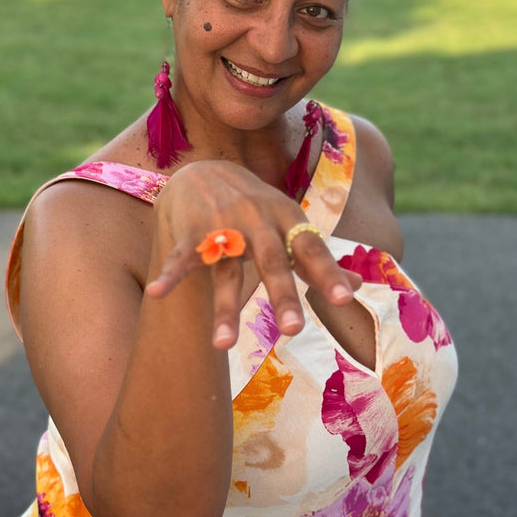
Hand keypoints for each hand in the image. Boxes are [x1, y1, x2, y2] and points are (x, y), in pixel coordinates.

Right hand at [145, 161, 360, 349]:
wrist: (206, 170)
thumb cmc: (257, 208)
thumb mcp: (289, 225)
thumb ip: (318, 260)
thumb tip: (358, 288)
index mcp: (286, 218)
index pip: (311, 248)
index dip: (328, 272)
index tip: (345, 299)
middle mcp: (257, 220)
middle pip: (272, 260)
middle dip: (281, 293)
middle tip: (292, 331)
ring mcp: (223, 225)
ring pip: (226, 270)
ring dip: (224, 307)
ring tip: (223, 345)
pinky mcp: (192, 231)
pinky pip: (182, 257)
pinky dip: (171, 275)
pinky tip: (158, 293)